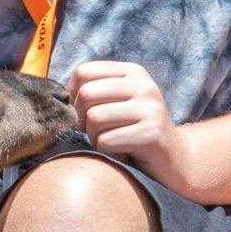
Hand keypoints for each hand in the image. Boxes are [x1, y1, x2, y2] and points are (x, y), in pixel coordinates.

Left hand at [69, 60, 189, 191]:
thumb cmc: (134, 131)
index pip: (84, 72)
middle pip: (87, 94)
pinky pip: (107, 141)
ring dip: (94, 137)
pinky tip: (122, 153)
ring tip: (111, 142)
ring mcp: (150, 108)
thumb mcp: (118, 102)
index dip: (72, 95)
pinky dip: (106, 152)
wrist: (174, 159)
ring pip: (94, 118)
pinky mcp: (151, 134)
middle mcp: (144, 85)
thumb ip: (94, 91)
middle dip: (82, 118)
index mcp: (132, 72)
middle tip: (95, 132)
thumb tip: (56, 96)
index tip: (79, 114)